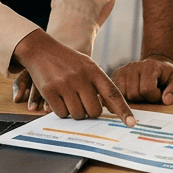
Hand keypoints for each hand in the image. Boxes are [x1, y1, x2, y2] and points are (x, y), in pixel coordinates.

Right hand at [12, 30, 135, 125]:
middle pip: (94, 111)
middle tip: (83, 103)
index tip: (131, 123)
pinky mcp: (49, 91)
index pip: (112, 93)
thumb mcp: (86, 66)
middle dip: (89, 112)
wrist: (40, 49)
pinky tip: (58, 98)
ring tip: (69, 98)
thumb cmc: (67, 61)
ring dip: (75, 112)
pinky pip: (61, 113)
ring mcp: (64, 84)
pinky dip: (61, 111)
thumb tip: (109, 108)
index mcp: (93, 70)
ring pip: (77, 114)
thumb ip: (98, 84)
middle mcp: (80, 77)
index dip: (123, 110)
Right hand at [113, 55, 172, 104]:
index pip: (147, 89)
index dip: (154, 96)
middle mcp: (134, 65)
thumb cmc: (167, 76)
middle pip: (133, 94)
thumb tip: (167, 100)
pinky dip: (124, 98)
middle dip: (143, 99)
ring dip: (134, 100)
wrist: (157, 67)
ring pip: (123, 96)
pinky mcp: (116, 75)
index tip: (159, 93)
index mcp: (150, 65)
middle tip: (149, 94)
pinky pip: (116, 94)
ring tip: (142, 93)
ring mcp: (123, 70)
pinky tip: (133, 94)